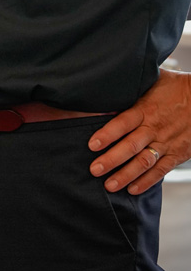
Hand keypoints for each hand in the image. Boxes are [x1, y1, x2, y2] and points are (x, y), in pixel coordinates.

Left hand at [88, 69, 190, 193]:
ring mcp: (166, 142)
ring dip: (126, 175)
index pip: (123, 123)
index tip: (92, 145)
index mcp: (145, 109)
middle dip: (111, 160)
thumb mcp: (153, 81)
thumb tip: (107, 82)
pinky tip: (132, 189)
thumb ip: (131, 86)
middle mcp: (154, 128)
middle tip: (94, 170)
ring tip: (109, 185)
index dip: (107, 134)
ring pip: (144, 161)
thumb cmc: (175, 88)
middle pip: (130, 146)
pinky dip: (147, 181)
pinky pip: (161, 170)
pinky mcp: (177, 154)